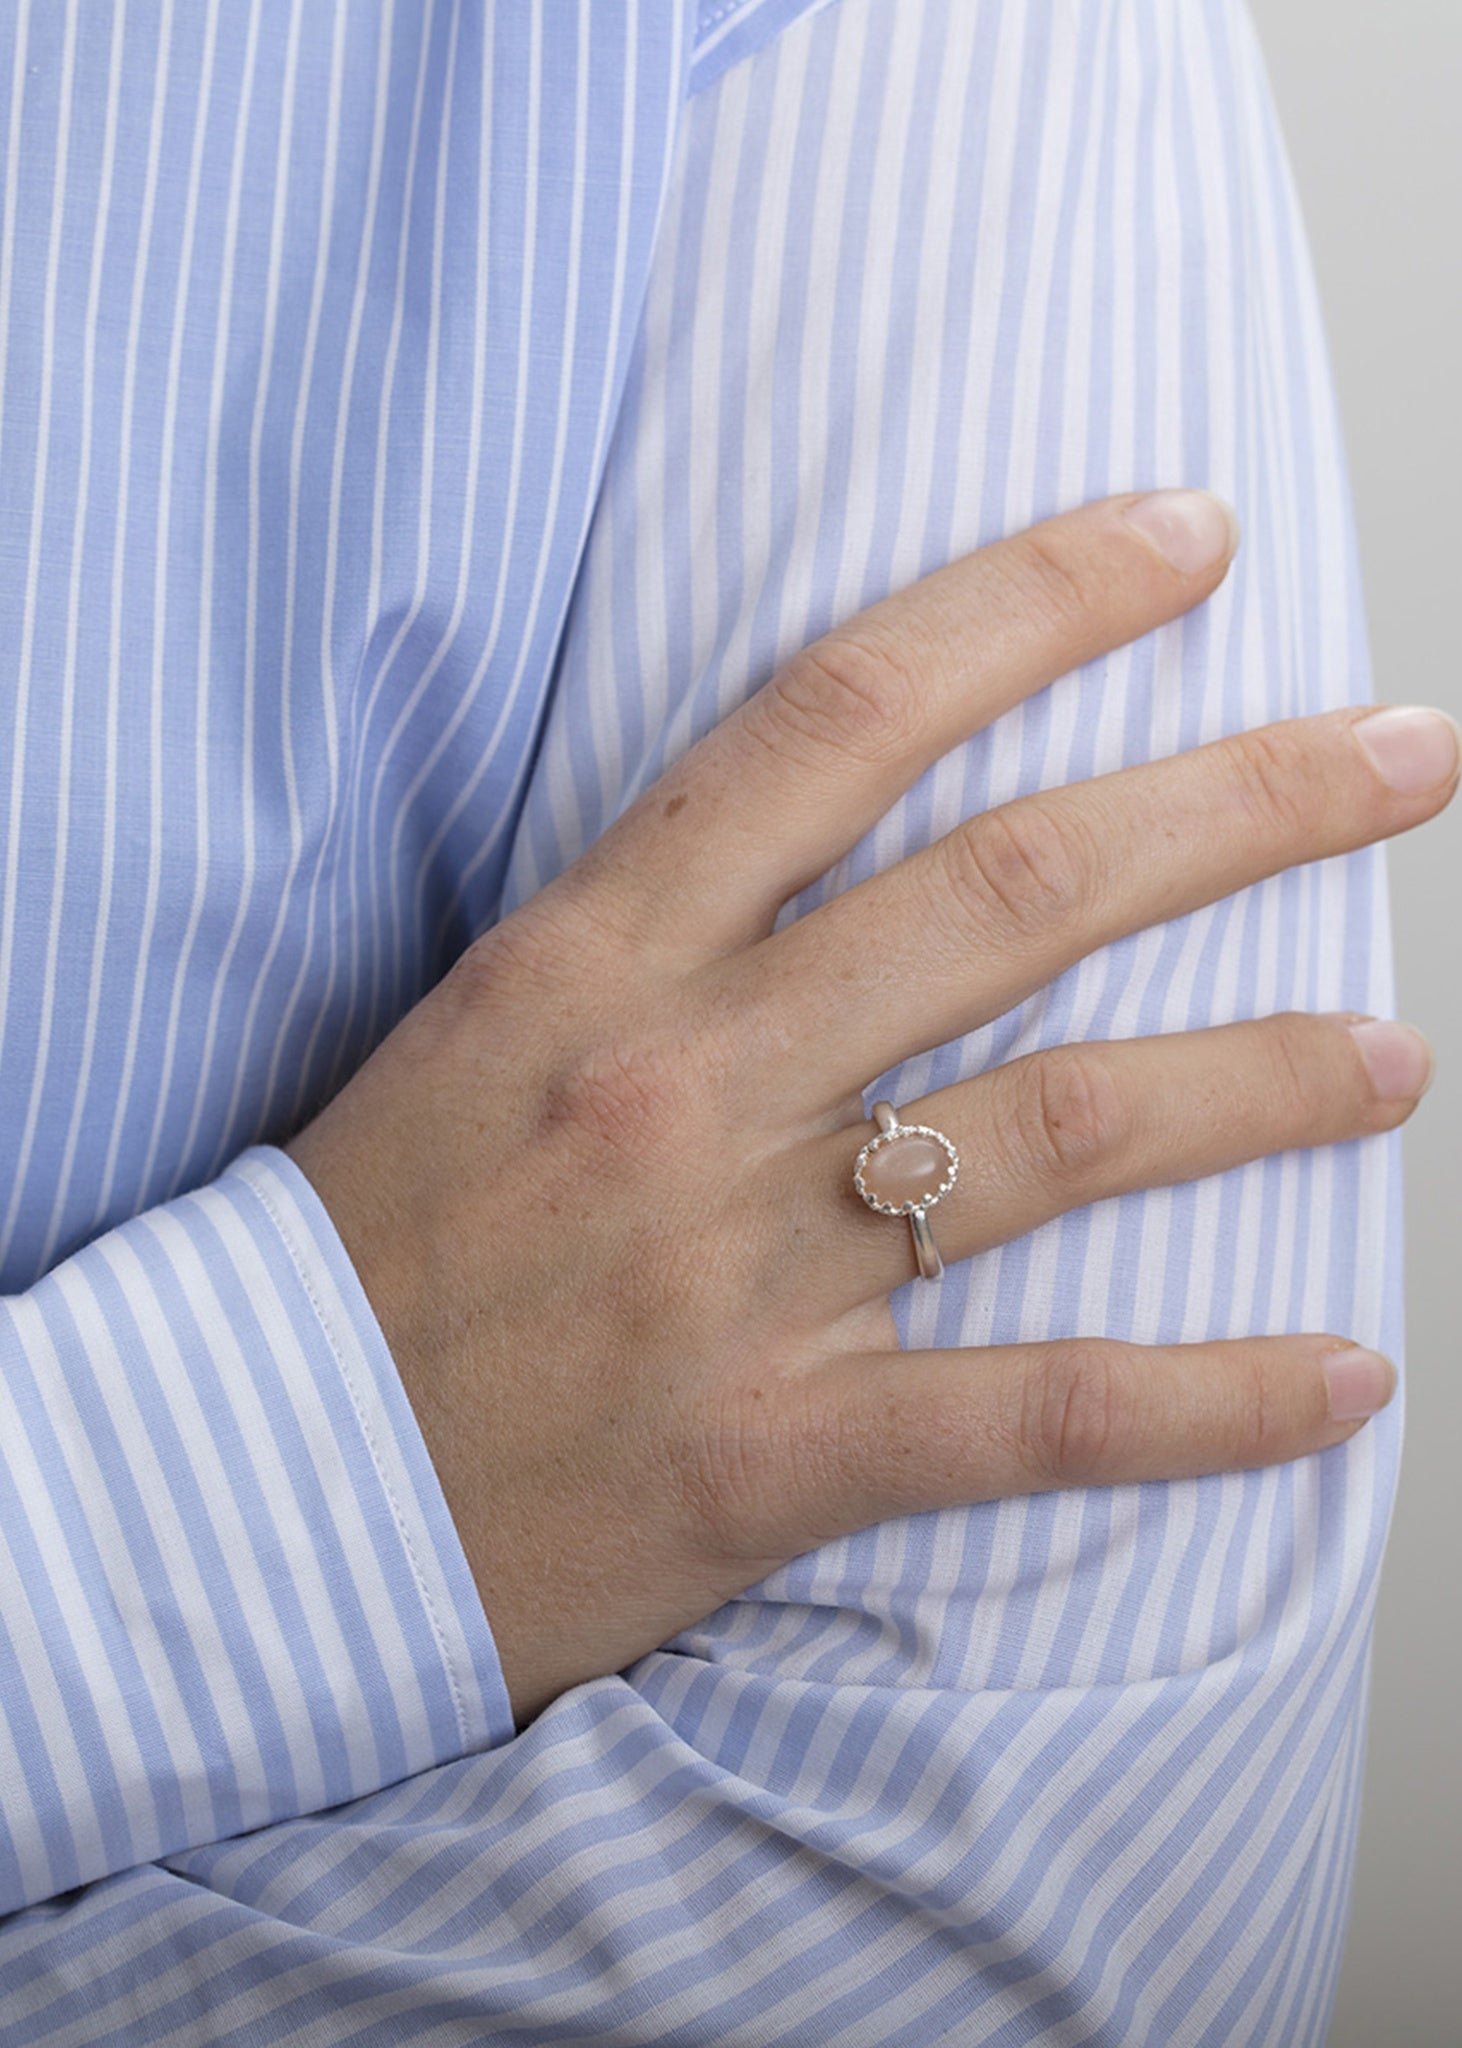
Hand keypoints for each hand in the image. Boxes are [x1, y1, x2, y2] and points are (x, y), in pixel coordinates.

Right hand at [284, 489, 1454, 1729]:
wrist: (249, 1488)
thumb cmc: (366, 1246)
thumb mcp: (481, 1026)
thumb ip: (658, 935)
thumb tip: (841, 864)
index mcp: (595, 954)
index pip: (840, 715)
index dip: (1033, 604)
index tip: (1185, 543)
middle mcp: (688, 1080)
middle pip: (1013, 892)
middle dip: (1237, 805)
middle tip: (1402, 758)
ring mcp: (736, 1267)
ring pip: (1058, 1127)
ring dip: (1260, 1082)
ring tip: (1393, 1054)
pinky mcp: (769, 1452)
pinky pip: (1035, 1415)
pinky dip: (1207, 1404)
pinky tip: (1340, 1384)